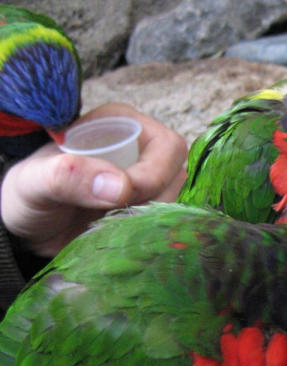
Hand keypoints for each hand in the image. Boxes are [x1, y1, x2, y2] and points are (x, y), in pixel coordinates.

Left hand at [1, 103, 186, 255]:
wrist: (29, 230)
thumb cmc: (30, 196)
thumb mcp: (34, 182)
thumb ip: (67, 177)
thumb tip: (120, 186)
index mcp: (123, 126)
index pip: (168, 147)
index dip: (154, 174)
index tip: (125, 198)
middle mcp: (144, 152)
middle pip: (178, 177)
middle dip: (153, 202)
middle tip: (116, 217)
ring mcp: (151, 185)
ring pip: (179, 203)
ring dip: (152, 221)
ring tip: (114, 228)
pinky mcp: (152, 213)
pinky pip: (171, 224)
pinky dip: (154, 235)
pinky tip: (126, 239)